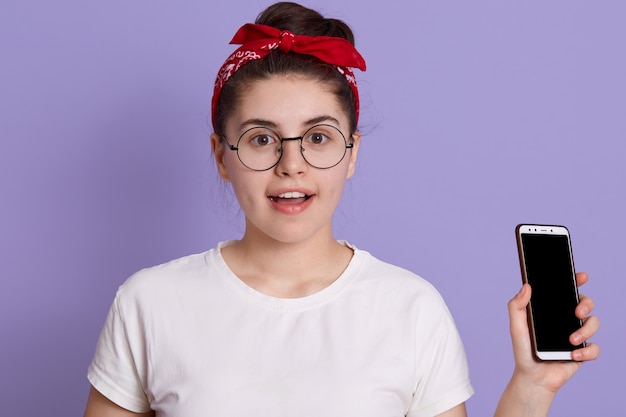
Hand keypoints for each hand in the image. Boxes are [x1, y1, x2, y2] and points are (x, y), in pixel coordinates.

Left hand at [507, 272, 600, 393]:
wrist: (532, 377)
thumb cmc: (524, 351)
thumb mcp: (516, 327)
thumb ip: (517, 306)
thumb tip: (526, 286)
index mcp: (552, 311)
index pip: (566, 291)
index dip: (575, 281)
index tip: (580, 276)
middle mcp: (567, 320)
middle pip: (586, 303)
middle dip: (586, 304)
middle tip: (576, 312)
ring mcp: (577, 335)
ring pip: (594, 323)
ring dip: (586, 330)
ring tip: (571, 341)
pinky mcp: (583, 352)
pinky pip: (595, 348)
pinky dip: (587, 351)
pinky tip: (573, 355)